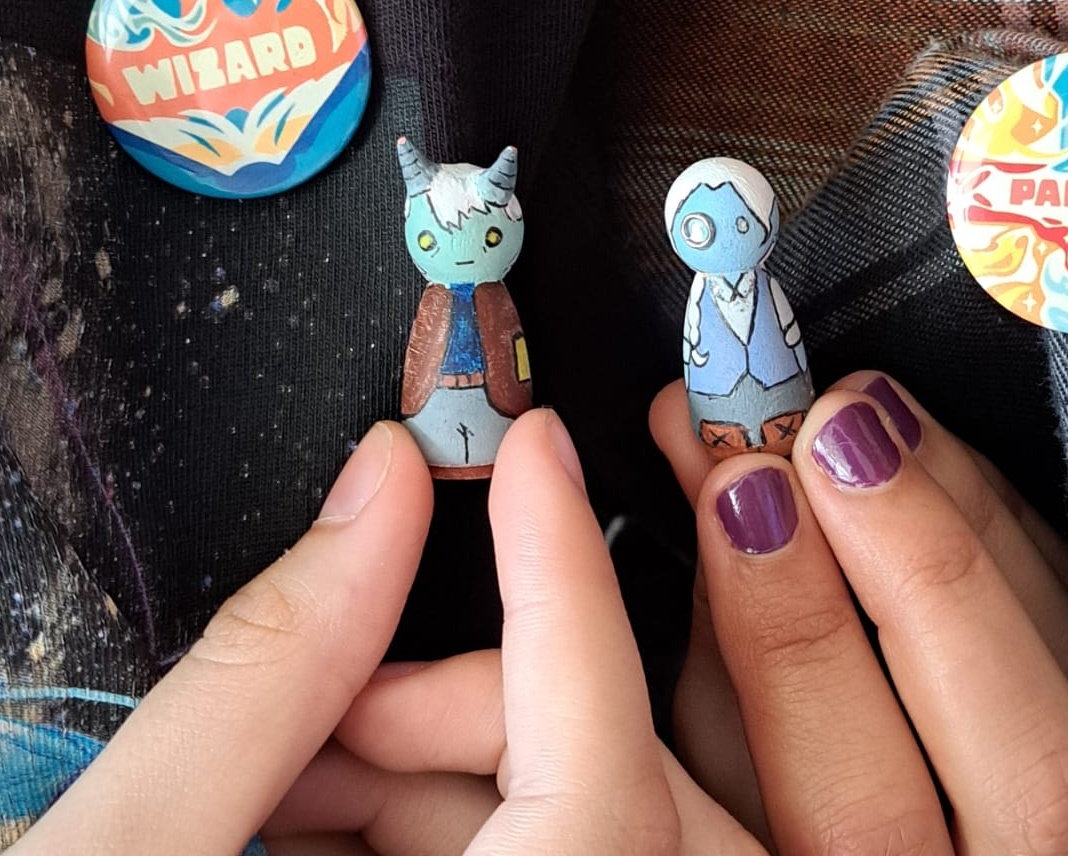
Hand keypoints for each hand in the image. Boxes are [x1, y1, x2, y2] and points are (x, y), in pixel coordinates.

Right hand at [16, 409, 761, 853]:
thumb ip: (264, 672)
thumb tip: (375, 497)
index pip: (600, 769)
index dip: (567, 581)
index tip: (536, 450)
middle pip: (602, 802)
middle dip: (474, 700)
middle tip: (337, 694)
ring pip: (567, 834)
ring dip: (439, 766)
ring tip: (296, 765)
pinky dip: (433, 829)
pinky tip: (313, 818)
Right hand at [651, 373, 1067, 854]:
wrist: (908, 815)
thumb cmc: (777, 789)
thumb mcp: (717, 752)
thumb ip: (724, 636)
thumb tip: (717, 467)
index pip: (862, 807)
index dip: (799, 640)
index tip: (743, 491)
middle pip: (1026, 773)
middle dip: (920, 573)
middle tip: (831, 433)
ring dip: (968, 516)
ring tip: (867, 405)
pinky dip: (1003, 514)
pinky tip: (922, 441)